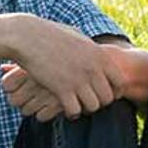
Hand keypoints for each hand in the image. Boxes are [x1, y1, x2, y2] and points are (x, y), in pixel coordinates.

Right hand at [2, 17, 122, 115]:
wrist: (28, 36)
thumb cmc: (51, 34)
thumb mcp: (78, 37)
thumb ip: (92, 49)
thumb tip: (102, 52)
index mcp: (100, 55)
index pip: (120, 82)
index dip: (115, 92)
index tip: (105, 94)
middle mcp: (93, 68)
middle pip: (108, 98)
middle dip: (99, 102)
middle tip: (88, 101)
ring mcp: (78, 79)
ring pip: (93, 106)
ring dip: (85, 108)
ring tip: (77, 104)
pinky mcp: (61, 89)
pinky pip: (75, 110)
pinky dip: (71, 112)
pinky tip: (65, 108)